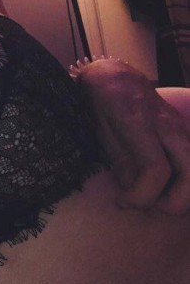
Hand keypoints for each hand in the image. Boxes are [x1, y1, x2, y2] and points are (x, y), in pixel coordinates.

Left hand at [76, 58, 189, 214]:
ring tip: (159, 199)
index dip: (143, 194)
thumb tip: (134, 194)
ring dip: (184, 194)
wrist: (115, 77)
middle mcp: (167, 125)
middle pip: (188, 172)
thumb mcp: (102, 134)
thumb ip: (122, 164)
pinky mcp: (186, 131)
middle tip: (148, 206)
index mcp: (138, 123)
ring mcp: (181, 127)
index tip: (124, 202)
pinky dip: (185, 181)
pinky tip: (168, 188)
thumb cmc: (102, 105)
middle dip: (173, 201)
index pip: (155, 168)